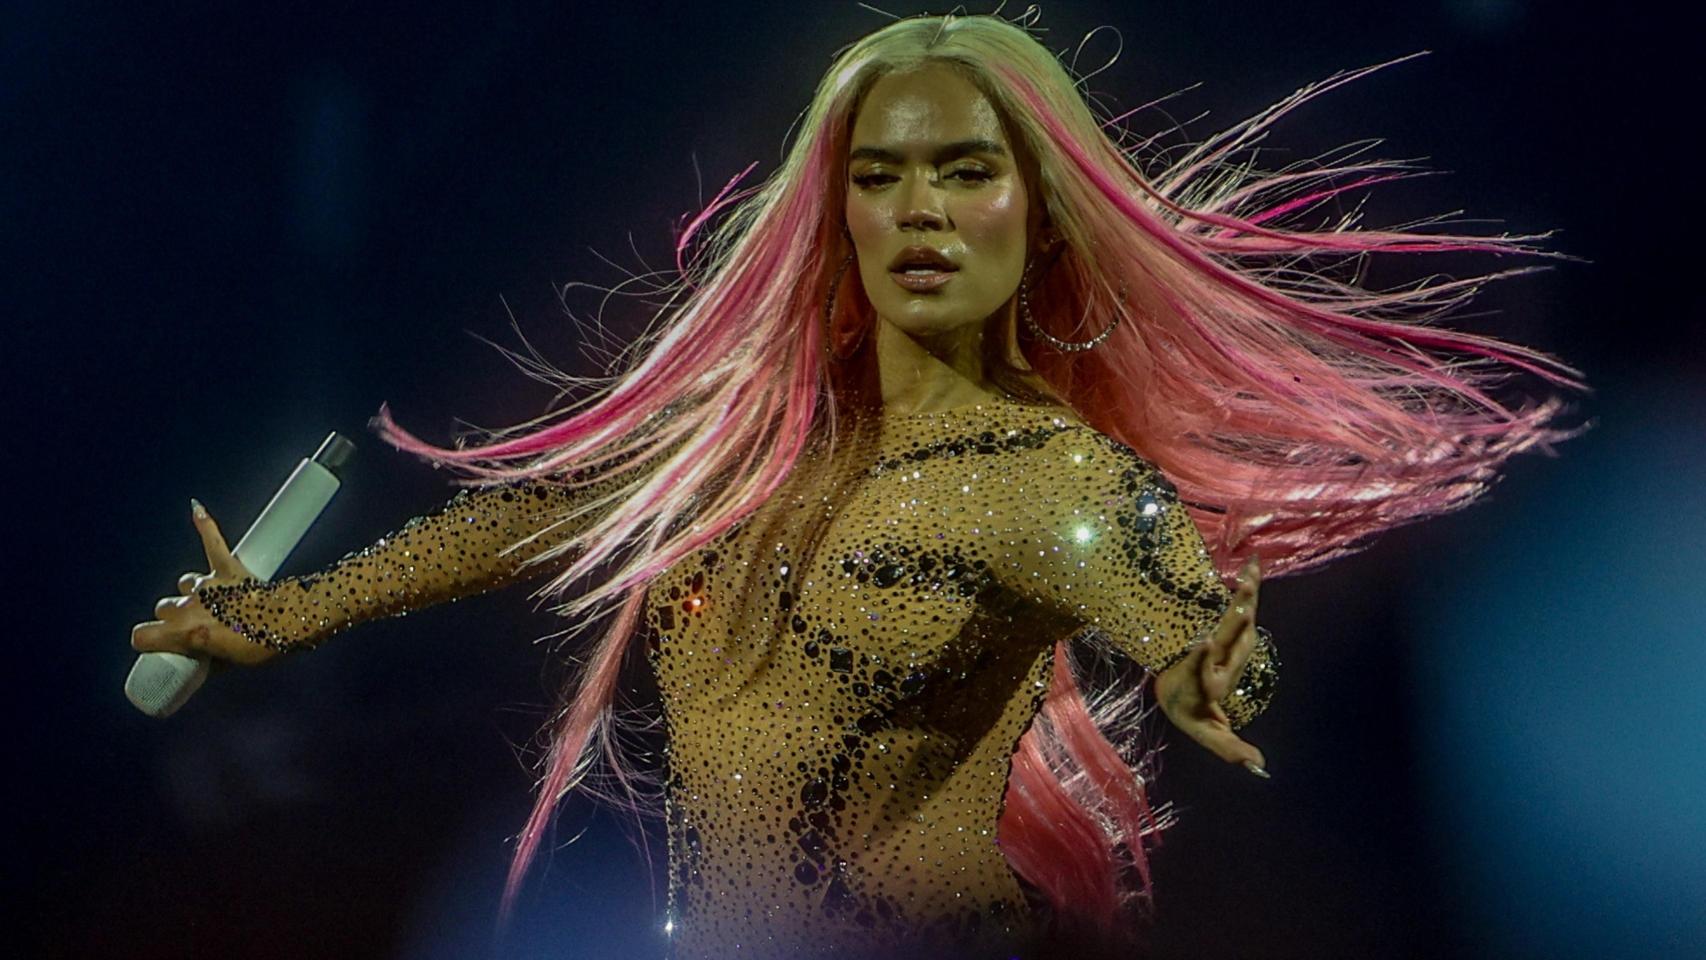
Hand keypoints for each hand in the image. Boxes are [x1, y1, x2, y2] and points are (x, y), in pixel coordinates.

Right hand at [131, 499, 274, 665]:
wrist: (295, 621)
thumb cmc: (264, 646)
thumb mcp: (229, 665)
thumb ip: (207, 660)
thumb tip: (200, 660)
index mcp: (186, 632)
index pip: (143, 635)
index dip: (149, 642)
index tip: (158, 645)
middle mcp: (191, 605)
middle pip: (163, 607)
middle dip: (175, 618)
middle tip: (197, 627)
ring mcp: (210, 584)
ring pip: (185, 583)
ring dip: (194, 593)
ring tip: (216, 602)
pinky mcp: (229, 568)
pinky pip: (213, 540)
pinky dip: (205, 525)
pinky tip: (196, 508)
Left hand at [1153, 553, 1268, 776]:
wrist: (1172, 687)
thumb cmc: (1193, 714)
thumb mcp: (1208, 735)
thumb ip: (1231, 749)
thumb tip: (1260, 767)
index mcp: (1200, 684)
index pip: (1199, 669)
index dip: (1200, 656)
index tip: (1205, 640)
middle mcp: (1207, 660)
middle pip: (1223, 640)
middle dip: (1233, 624)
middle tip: (1245, 607)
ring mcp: (1217, 642)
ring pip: (1230, 620)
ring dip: (1241, 599)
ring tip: (1249, 580)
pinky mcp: (1227, 630)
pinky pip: (1239, 607)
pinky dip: (1248, 587)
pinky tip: (1253, 566)